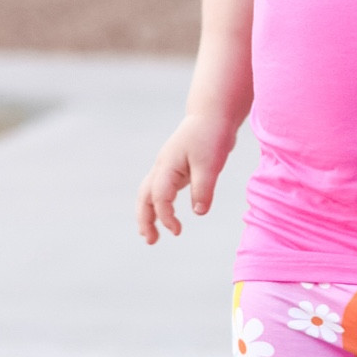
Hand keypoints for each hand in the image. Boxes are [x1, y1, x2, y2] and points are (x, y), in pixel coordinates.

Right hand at [136, 115, 236, 242]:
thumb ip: (203, 188)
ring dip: (148, 214)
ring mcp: (166, 168)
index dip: (166, 217)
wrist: (212, 115)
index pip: (160, 198)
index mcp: (167, 166)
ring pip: (149, 194)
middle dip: (144, 220)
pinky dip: (158, 205)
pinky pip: (161, 190)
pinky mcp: (175, 169)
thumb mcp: (210, 163)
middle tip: (150, 241)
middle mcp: (162, 167)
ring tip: (151, 235)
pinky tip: (165, 216)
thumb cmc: (211, 136)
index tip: (178, 231)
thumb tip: (199, 213)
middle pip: (144, 197)